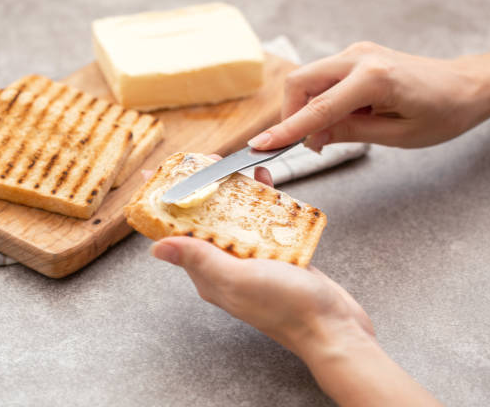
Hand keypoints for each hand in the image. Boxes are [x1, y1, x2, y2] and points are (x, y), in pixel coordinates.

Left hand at [144, 161, 372, 357]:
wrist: (334, 328)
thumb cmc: (286, 307)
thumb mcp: (237, 279)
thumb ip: (200, 259)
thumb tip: (156, 249)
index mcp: (209, 275)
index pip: (178, 236)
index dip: (166, 206)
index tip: (157, 177)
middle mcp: (226, 268)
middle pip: (205, 222)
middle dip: (202, 190)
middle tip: (205, 161)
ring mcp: (252, 262)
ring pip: (235, 219)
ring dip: (234, 192)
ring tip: (235, 166)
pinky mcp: (277, 256)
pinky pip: (262, 223)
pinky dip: (263, 201)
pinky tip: (266, 183)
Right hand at [248, 42, 489, 151]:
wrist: (466, 86)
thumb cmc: (442, 112)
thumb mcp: (397, 135)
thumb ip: (349, 133)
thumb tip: (313, 138)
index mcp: (374, 78)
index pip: (317, 109)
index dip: (286, 130)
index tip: (261, 145)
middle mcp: (360, 57)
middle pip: (300, 82)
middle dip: (291, 114)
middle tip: (304, 144)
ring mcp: (357, 53)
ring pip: (308, 79)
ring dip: (306, 109)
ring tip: (329, 135)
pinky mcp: (357, 57)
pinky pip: (323, 79)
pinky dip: (320, 102)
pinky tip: (341, 119)